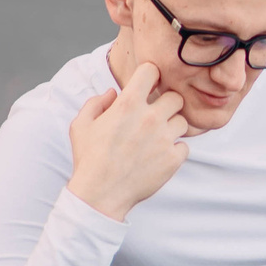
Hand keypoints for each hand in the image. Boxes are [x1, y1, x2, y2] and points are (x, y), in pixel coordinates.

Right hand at [67, 61, 190, 220]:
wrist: (100, 195)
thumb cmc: (89, 159)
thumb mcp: (80, 125)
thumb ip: (96, 103)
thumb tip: (113, 93)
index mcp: (128, 105)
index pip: (151, 70)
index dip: (149, 75)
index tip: (147, 85)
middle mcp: (150, 118)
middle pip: (176, 97)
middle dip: (166, 104)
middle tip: (155, 116)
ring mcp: (165, 139)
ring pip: (183, 122)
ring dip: (171, 128)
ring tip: (155, 139)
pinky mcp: (174, 159)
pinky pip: (184, 146)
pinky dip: (174, 151)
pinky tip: (159, 157)